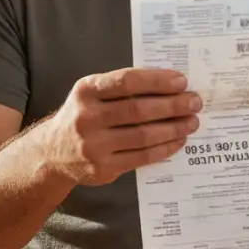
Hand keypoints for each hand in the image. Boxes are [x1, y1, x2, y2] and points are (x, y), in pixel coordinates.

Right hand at [39, 67, 201, 186]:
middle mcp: (87, 117)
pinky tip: (178, 140)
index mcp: (86, 91)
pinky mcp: (103, 168)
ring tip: (192, 121)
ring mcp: (94, 145)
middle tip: (194, 102)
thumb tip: (169, 84)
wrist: (53, 152)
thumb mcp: (91, 94)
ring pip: (143, 136)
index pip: (126, 81)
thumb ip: (121, 88)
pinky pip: (142, 157)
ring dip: (173, 128)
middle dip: (172, 105)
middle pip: (138, 110)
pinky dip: (165, 148)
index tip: (181, 81)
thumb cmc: (83, 115)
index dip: (156, 80)